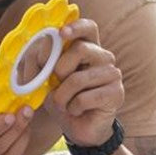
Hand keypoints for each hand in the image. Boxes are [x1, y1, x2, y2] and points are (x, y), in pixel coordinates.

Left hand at [48, 18, 123, 146]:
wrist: (75, 127)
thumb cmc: (60, 98)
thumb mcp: (42, 78)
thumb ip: (38, 61)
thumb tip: (40, 47)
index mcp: (86, 47)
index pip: (88, 27)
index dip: (75, 27)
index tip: (61, 33)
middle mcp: (103, 57)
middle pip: (81, 49)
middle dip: (59, 69)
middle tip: (56, 82)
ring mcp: (113, 74)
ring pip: (79, 78)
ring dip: (62, 95)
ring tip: (64, 102)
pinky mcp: (116, 93)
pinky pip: (85, 98)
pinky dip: (73, 107)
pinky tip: (76, 110)